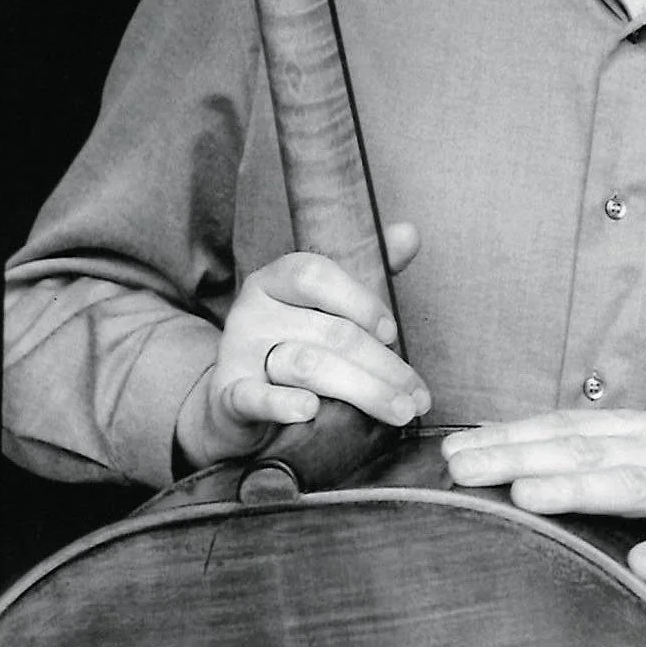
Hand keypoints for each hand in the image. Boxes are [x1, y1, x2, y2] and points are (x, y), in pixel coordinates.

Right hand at [175, 222, 429, 468]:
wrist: (234, 405)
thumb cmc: (294, 344)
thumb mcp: (327, 306)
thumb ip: (368, 272)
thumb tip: (409, 233)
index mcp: (276, 279)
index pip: (317, 275)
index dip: (361, 301)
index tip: (393, 333)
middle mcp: (254, 310)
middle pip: (329, 331)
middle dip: (383, 365)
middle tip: (417, 397)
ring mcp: (238, 353)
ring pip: (306, 365)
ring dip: (362, 390)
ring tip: (399, 412)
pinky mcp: (228, 397)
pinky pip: (253, 397)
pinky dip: (282, 404)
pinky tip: (309, 410)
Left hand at [441, 409, 645, 600]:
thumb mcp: (638, 460)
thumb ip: (585, 458)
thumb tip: (509, 459)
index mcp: (632, 429)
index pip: (559, 428)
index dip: (505, 436)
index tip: (450, 450)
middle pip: (580, 449)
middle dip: (518, 455)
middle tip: (461, 469)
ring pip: (629, 484)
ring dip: (577, 487)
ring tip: (528, 495)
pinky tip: (645, 564)